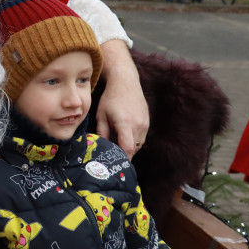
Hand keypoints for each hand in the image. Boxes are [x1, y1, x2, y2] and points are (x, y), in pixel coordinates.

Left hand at [95, 40, 148, 158]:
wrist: (126, 83)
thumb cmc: (110, 99)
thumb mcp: (101, 115)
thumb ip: (102, 133)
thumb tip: (100, 148)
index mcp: (125, 123)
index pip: (127, 148)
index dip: (122, 158)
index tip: (115, 165)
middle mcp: (138, 124)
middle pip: (133, 149)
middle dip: (124, 155)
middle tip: (113, 159)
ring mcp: (145, 123)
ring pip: (138, 145)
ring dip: (128, 148)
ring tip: (116, 145)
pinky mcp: (147, 122)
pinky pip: (141, 138)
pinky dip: (133, 141)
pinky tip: (123, 136)